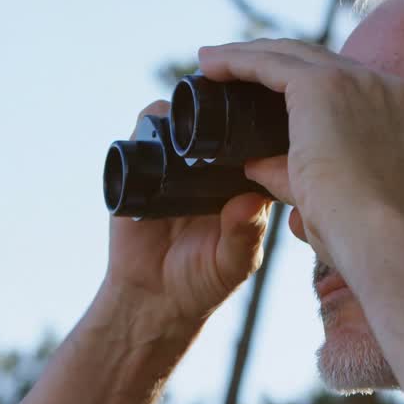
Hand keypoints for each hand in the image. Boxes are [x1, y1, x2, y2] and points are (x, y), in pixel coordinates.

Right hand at [100, 100, 272, 342]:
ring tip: (185, 126)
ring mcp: (177, 161)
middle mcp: (214, 165)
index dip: (261, 125)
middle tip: (220, 114)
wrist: (152, 296)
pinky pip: (144, 129)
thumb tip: (250, 201)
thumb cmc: (202, 282)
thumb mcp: (232, 265)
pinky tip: (156, 138)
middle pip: (221, 117)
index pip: (259, 139)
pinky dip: (149, 124)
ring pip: (182, 115)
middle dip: (221, 107)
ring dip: (184, 111)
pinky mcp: (141, 163)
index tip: (259, 114)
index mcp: (247, 182)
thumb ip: (242, 237)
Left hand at [197, 39, 403, 261]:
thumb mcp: (329, 193)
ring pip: (288, 53)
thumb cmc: (357, 231)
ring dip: (245, 54)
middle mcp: (380, 85)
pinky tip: (209, 64)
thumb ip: (292, 172)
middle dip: (269, 58)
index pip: (340, 81)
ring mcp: (354, 80)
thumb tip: (254, 165)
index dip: (298, 80)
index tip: (263, 89)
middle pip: (314, 58)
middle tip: (228, 65)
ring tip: (209, 61)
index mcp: (393, 110)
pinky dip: (236, 61)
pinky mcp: (323, 85)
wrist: (372, 235)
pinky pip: (268, 62)